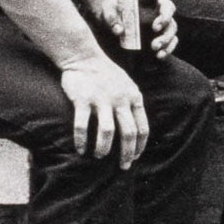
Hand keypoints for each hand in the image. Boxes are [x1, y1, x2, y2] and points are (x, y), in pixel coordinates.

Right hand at [60, 52, 147, 167]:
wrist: (84, 56)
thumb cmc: (105, 73)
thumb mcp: (127, 84)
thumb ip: (132, 103)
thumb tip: (137, 129)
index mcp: (133, 96)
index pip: (142, 127)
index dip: (140, 146)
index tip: (135, 158)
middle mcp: (120, 99)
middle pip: (128, 133)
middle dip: (127, 154)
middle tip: (123, 167)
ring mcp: (101, 99)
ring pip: (107, 132)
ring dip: (104, 149)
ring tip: (100, 156)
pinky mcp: (82, 99)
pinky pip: (83, 126)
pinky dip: (82, 141)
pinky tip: (80, 150)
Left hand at [90, 0, 178, 61]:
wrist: (111, 19)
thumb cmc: (113, 10)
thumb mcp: (109, 10)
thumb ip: (111, 18)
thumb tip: (119, 30)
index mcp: (153, 3)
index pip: (167, 7)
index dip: (166, 16)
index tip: (155, 27)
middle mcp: (160, 15)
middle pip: (171, 24)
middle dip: (165, 36)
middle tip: (153, 45)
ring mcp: (161, 28)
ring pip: (172, 35)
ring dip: (167, 45)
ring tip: (156, 52)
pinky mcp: (159, 39)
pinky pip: (169, 44)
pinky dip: (167, 51)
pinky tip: (159, 56)